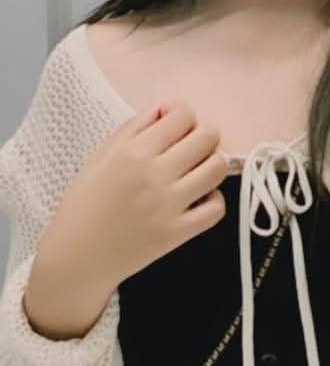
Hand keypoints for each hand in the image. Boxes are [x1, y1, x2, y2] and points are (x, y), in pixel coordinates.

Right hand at [51, 101, 228, 284]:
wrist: (76, 257)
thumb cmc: (84, 204)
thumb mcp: (100, 156)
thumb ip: (135, 127)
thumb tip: (167, 108)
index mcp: (133, 153)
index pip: (183, 115)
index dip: (183, 116)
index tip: (175, 126)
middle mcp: (154, 176)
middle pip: (209, 137)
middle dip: (202, 137)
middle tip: (189, 149)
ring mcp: (169, 205)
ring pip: (218, 167)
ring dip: (211, 164)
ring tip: (195, 171)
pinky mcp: (178, 233)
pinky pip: (218, 207)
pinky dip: (213, 199)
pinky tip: (197, 198)